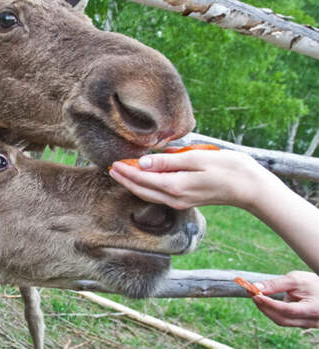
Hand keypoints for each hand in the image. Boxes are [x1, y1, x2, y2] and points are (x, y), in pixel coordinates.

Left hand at [108, 149, 282, 210]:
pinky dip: (146, 188)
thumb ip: (168, 160)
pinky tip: (143, 180)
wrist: (249, 186)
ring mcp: (180, 201)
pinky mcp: (185, 200)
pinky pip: (158, 195)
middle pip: (141, 190)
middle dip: (125, 180)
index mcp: (175, 186)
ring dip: (133, 184)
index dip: (126, 171)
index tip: (113, 163)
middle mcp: (174, 198)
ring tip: (121, 174)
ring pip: (149, 194)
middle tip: (111, 169)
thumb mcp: (196, 158)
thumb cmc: (226, 167)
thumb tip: (143, 162)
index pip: (142, 179)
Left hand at [253, 271, 318, 327]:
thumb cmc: (312, 283)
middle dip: (264, 307)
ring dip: (267, 309)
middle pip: (282, 318)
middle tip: (252, 293)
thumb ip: (276, 284)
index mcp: (313, 309)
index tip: (255, 294)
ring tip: (256, 295)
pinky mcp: (302, 324)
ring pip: (282, 321)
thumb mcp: (295, 279)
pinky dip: (273, 311)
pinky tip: (266, 301)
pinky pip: (285, 320)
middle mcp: (312, 321)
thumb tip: (256, 287)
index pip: (288, 310)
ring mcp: (308, 325)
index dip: (270, 303)